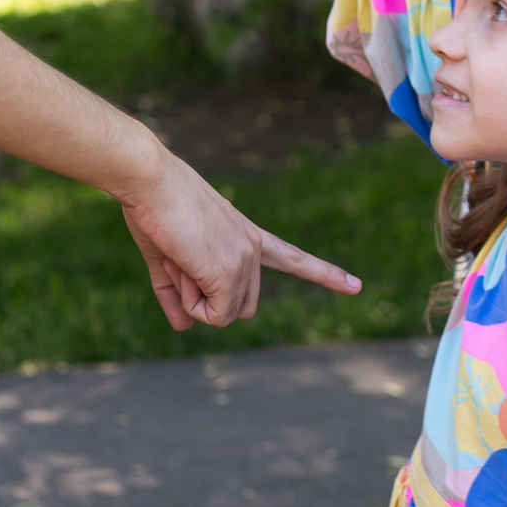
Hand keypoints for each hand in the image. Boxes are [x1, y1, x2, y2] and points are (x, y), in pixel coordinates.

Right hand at [113, 147, 361, 328]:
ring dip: (196, 300)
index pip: (292, 258)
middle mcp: (253, 247)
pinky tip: (181, 266)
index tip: (356, 286)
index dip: (324, 274)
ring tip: (179, 257)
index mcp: (247, 236)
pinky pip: (214, 315)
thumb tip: (184, 327)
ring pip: (226, 314)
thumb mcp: (166, 255)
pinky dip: (192, 304)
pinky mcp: (229, 270)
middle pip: (241, 307)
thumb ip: (176, 293)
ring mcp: (245, 258)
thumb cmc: (154, 208)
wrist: (150, 180)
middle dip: (207, 301)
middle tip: (181, 263)